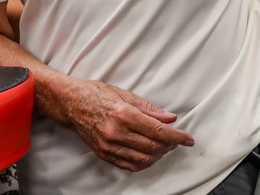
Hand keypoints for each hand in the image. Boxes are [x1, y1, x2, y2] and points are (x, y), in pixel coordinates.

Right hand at [57, 79, 194, 171]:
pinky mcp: (103, 153)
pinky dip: (144, 163)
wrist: (71, 102)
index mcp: (123, 114)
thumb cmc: (96, 94)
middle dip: (169, 145)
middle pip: (154, 147)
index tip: (188, 139)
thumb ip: (149, 109)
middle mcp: (116, 132)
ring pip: (144, 160)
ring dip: (158, 155)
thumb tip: (170, 118)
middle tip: (175, 139)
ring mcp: (109, 145)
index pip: (158, 131)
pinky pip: (130, 166)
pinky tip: (148, 154)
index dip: (177, 137)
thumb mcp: (124, 94)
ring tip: (162, 146)